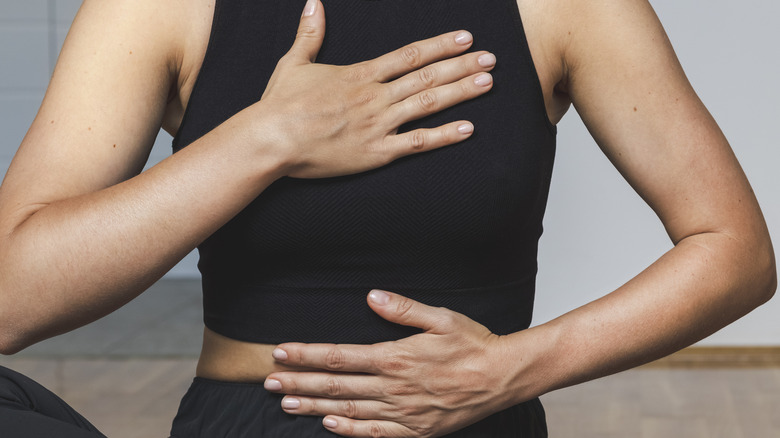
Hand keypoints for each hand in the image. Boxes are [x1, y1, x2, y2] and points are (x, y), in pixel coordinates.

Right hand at [254, 0, 495, 178]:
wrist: (272, 139)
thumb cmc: (281, 104)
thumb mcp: (294, 63)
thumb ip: (310, 34)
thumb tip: (313, 2)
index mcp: (360, 74)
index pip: (409, 55)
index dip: (441, 45)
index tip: (466, 38)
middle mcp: (376, 96)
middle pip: (427, 75)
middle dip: (462, 66)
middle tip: (491, 59)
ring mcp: (379, 124)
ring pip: (428, 103)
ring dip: (460, 92)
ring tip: (488, 83)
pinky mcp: (376, 152)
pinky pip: (416, 142)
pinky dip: (443, 136)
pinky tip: (468, 129)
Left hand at [264, 290, 519, 436]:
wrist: (502, 377)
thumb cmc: (472, 344)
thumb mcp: (440, 317)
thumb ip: (403, 309)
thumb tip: (371, 296)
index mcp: (395, 357)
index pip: (339, 356)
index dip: (306, 355)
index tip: (280, 352)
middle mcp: (393, 387)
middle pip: (336, 385)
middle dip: (300, 382)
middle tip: (269, 382)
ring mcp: (403, 412)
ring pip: (349, 410)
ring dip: (315, 406)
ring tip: (287, 403)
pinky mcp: (415, 430)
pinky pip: (375, 433)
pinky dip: (350, 430)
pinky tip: (329, 425)